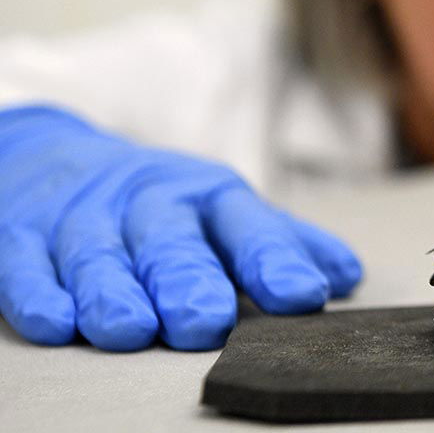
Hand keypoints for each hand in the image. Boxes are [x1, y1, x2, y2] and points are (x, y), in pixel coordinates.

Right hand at [0, 106, 361, 350]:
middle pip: (169, 241)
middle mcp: (149, 205)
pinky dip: (40, 293)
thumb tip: (347, 275)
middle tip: (204, 321)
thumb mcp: (223, 211)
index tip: (303, 295)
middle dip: (187, 280)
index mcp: (208, 197)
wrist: (51, 158)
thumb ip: (282, 243)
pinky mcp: (22, 239)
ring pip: (98, 256)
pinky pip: (26, 267)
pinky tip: (57, 321)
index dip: (274, 260)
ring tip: (132, 330)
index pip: (247, 225)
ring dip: (113, 294)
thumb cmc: (159, 202)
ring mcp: (83, 221)